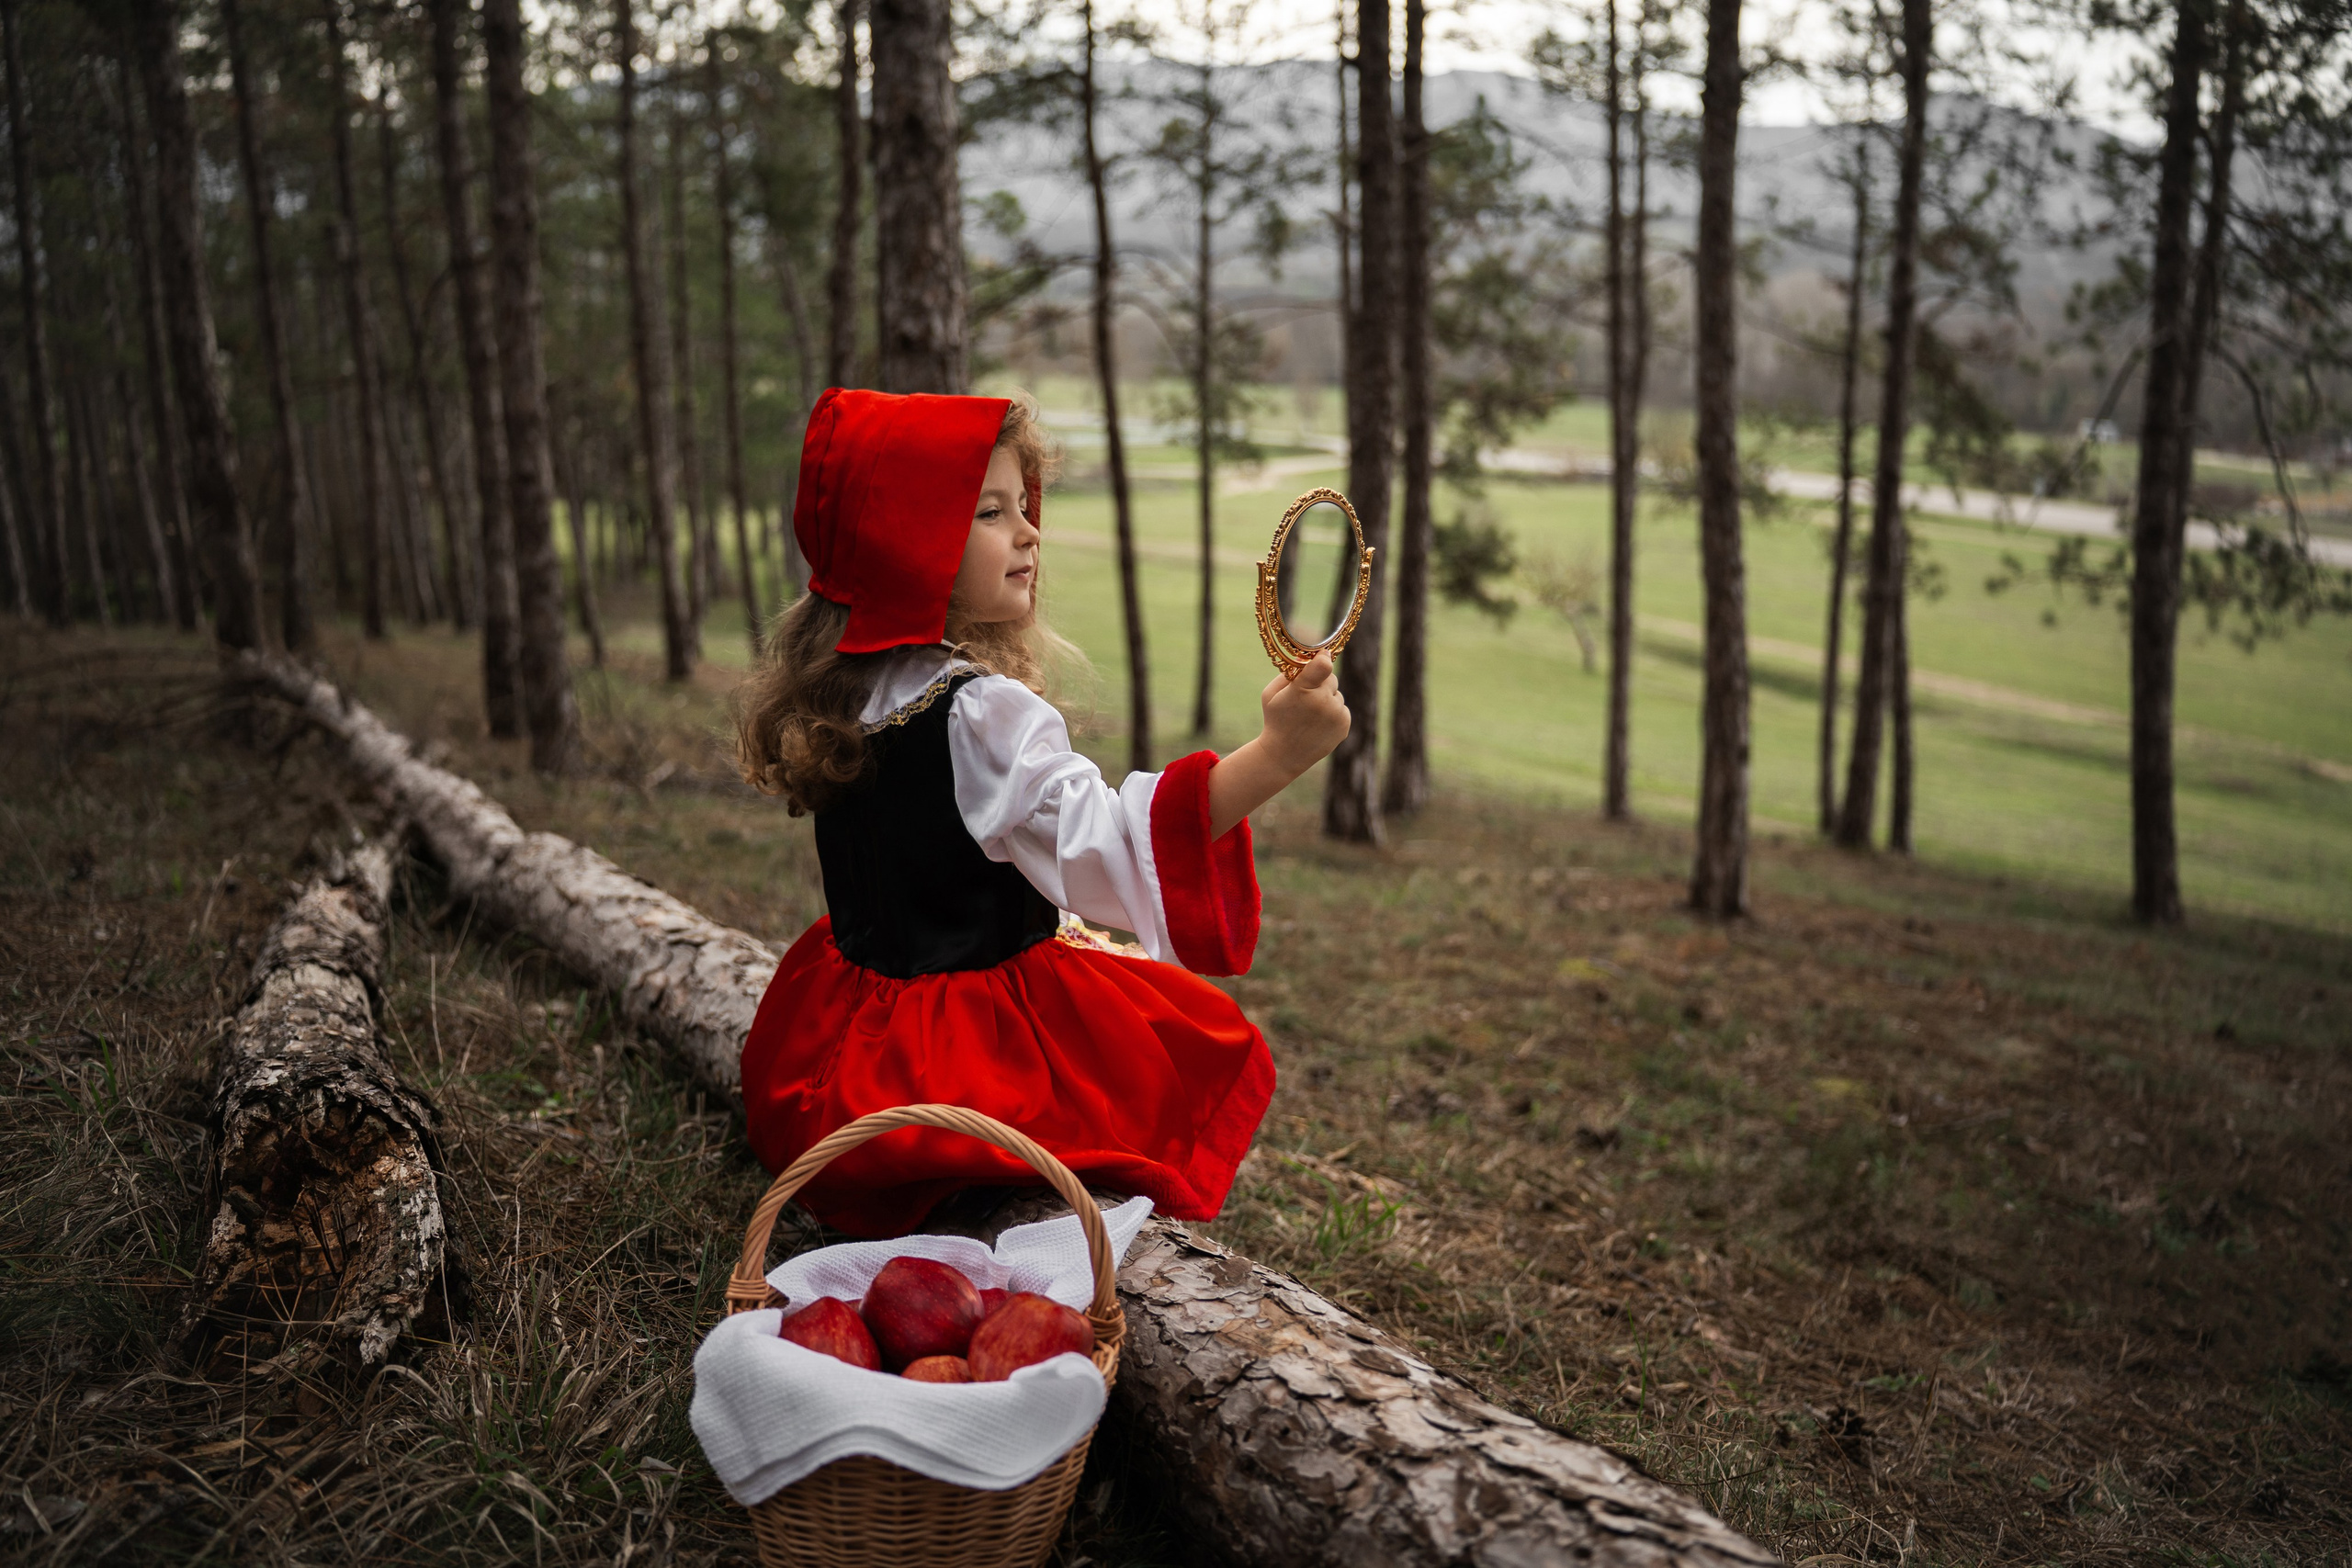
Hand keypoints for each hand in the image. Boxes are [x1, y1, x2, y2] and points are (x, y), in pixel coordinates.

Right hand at [1257, 652, 1350, 775]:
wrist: (1284, 755)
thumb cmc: (1276, 720)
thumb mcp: (1271, 694)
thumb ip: (1289, 674)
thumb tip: (1309, 659)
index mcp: (1303, 691)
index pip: (1323, 665)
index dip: (1323, 658)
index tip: (1322, 657)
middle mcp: (1323, 702)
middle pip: (1331, 677)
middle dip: (1320, 683)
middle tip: (1305, 697)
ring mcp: (1336, 715)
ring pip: (1337, 694)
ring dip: (1326, 699)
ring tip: (1310, 716)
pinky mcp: (1344, 725)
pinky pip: (1341, 708)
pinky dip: (1332, 713)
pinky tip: (1318, 724)